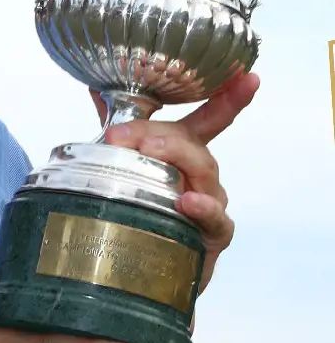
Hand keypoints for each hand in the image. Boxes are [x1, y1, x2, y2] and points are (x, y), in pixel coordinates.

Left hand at [91, 71, 258, 292]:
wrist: (142, 265)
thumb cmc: (140, 210)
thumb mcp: (126, 165)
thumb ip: (117, 129)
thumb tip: (94, 86)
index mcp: (185, 153)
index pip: (209, 121)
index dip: (229, 99)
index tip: (248, 77)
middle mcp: (202, 175)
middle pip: (192, 144)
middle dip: (158, 133)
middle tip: (122, 136)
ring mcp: (211, 203)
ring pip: (203, 172)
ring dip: (176, 157)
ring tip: (149, 152)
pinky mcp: (214, 235)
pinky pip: (214, 219)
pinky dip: (202, 207)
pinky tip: (186, 201)